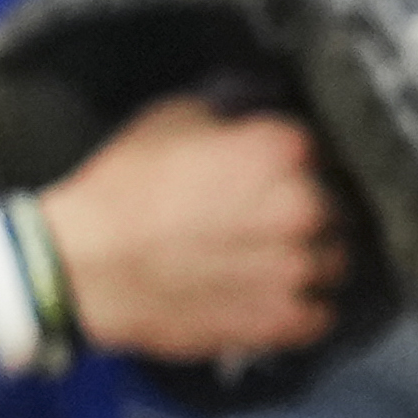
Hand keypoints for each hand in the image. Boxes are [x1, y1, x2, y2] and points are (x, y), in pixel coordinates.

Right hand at [41, 92, 348, 366]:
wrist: (83, 266)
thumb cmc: (121, 189)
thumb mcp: (167, 119)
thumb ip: (228, 105)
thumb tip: (260, 98)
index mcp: (281, 149)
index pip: (317, 147)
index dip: (289, 159)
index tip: (264, 172)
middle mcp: (306, 206)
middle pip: (335, 205)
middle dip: (304, 209)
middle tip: (259, 218)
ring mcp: (301, 267)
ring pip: (334, 260)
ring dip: (308, 259)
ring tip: (262, 260)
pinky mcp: (288, 319)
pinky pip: (321, 312)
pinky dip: (300, 306)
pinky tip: (264, 295)